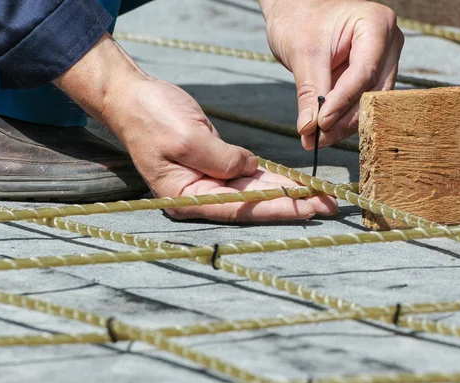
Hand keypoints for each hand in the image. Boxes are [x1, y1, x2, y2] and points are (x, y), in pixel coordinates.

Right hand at [105, 79, 337, 221]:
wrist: (133, 97)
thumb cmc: (151, 116)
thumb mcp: (187, 137)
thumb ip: (222, 159)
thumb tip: (250, 169)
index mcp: (185, 198)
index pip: (239, 208)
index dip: (277, 208)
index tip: (309, 208)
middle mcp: (198, 196)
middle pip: (251, 204)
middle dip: (290, 204)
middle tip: (326, 205)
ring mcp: (206, 182)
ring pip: (253, 191)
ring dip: (285, 192)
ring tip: (318, 195)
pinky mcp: (213, 165)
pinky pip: (246, 175)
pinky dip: (270, 177)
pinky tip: (295, 182)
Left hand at [261, 0, 403, 148]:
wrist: (296, 13)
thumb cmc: (300, 20)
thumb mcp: (302, 54)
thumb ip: (309, 92)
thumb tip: (309, 130)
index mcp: (376, 25)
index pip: (365, 71)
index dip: (344, 100)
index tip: (321, 123)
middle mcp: (388, 44)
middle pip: (371, 92)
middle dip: (343, 118)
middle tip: (316, 139)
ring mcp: (383, 62)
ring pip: (368, 104)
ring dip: (341, 125)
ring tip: (314, 140)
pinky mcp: (371, 79)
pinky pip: (360, 105)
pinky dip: (340, 121)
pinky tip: (320, 134)